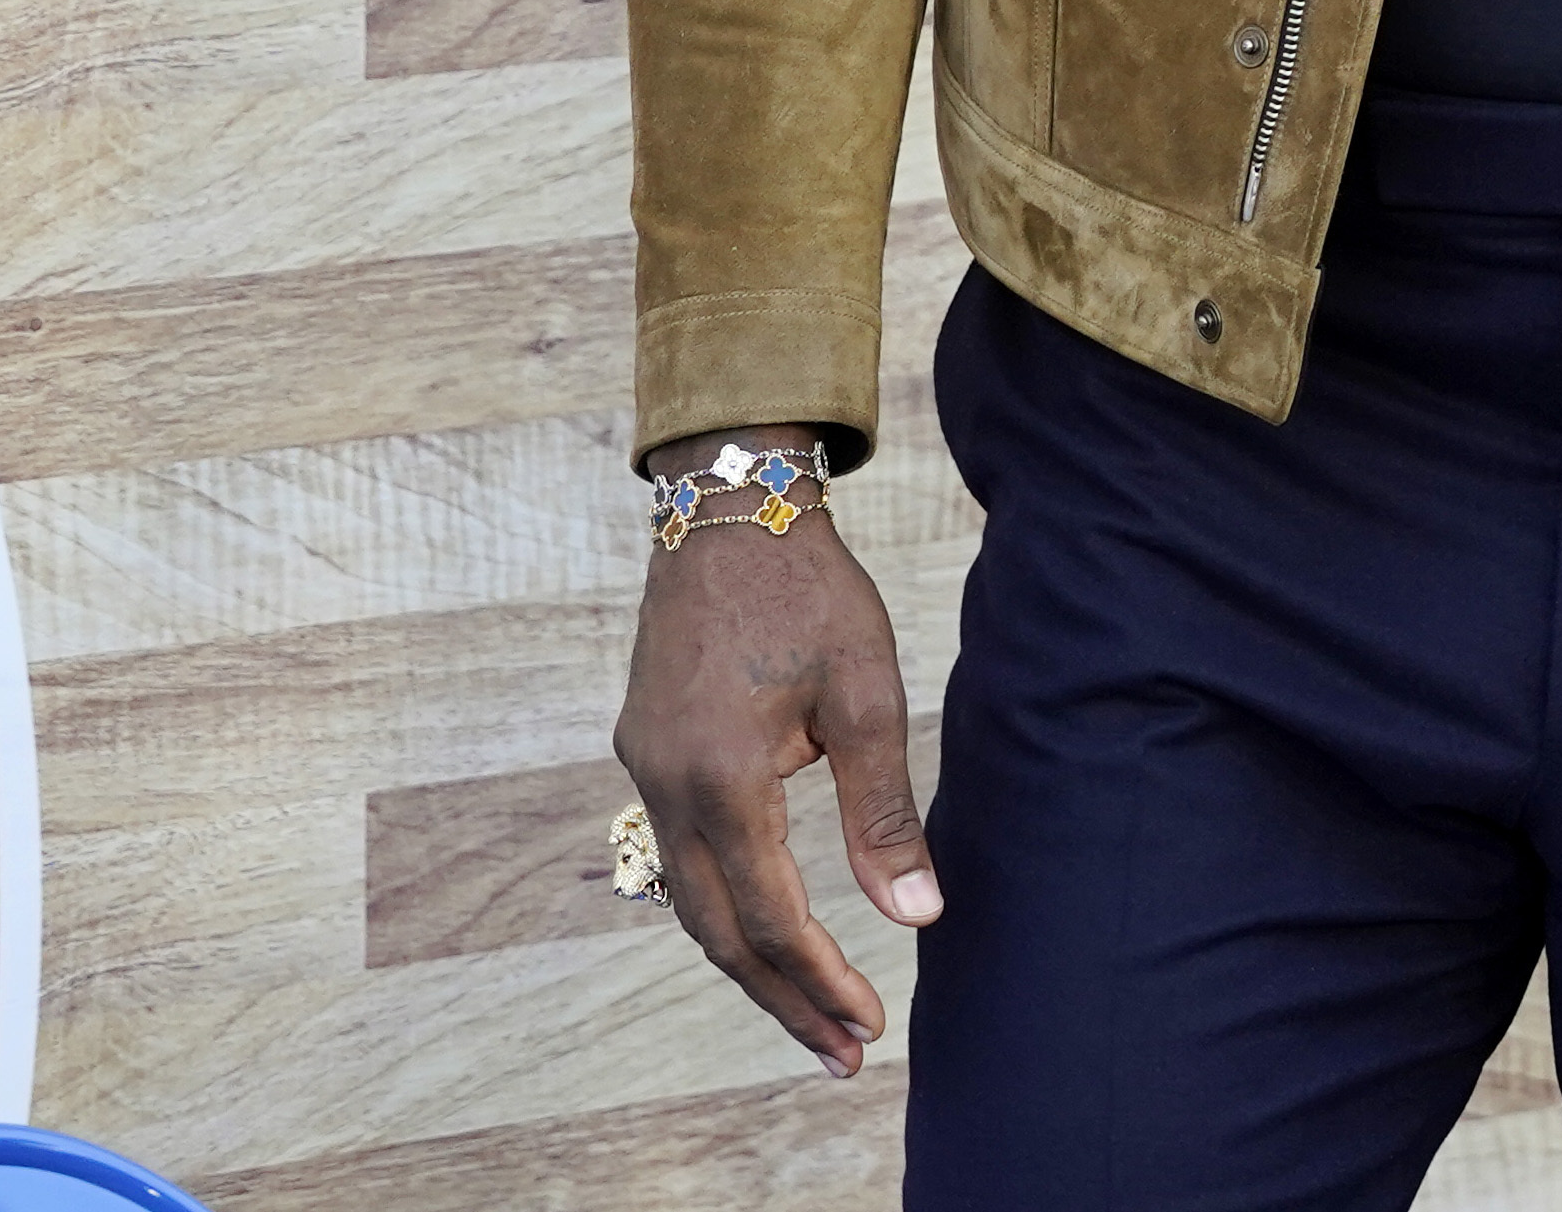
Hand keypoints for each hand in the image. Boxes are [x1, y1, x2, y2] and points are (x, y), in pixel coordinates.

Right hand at [614, 434, 936, 1072]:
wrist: (728, 509)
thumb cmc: (810, 591)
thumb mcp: (867, 691)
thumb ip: (884, 812)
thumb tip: (916, 917)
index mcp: (722, 777)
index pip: (770, 916)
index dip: (819, 980)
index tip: (868, 1024)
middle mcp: (665, 786)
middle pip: (719, 931)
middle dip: (781, 998)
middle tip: (842, 1053)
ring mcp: (644, 771)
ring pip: (691, 900)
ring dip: (750, 961)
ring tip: (811, 1012)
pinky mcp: (646, 753)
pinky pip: (680, 856)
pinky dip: (725, 906)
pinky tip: (765, 931)